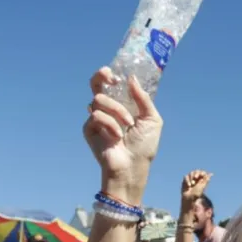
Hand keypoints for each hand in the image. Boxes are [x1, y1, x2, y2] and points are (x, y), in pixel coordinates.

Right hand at [85, 69, 163, 203]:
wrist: (133, 167)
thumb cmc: (144, 147)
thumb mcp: (152, 119)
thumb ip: (143, 98)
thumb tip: (131, 78)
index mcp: (122, 105)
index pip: (110, 83)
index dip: (111, 74)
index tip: (119, 77)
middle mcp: (107, 109)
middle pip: (95, 83)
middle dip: (101, 76)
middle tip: (112, 80)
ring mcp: (96, 119)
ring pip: (99, 99)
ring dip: (117, 110)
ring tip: (127, 125)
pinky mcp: (89, 129)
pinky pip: (96, 116)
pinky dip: (110, 124)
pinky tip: (116, 137)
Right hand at [181, 170, 211, 202]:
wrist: (189, 198)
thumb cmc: (197, 194)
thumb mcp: (202, 187)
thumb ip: (206, 180)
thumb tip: (211, 174)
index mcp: (201, 179)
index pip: (202, 172)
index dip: (202, 172)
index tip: (201, 175)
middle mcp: (196, 178)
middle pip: (196, 171)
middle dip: (196, 173)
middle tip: (195, 177)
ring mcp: (190, 179)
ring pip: (191, 173)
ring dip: (191, 177)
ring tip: (192, 184)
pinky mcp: (185, 180)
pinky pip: (186, 176)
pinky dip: (187, 180)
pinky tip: (189, 186)